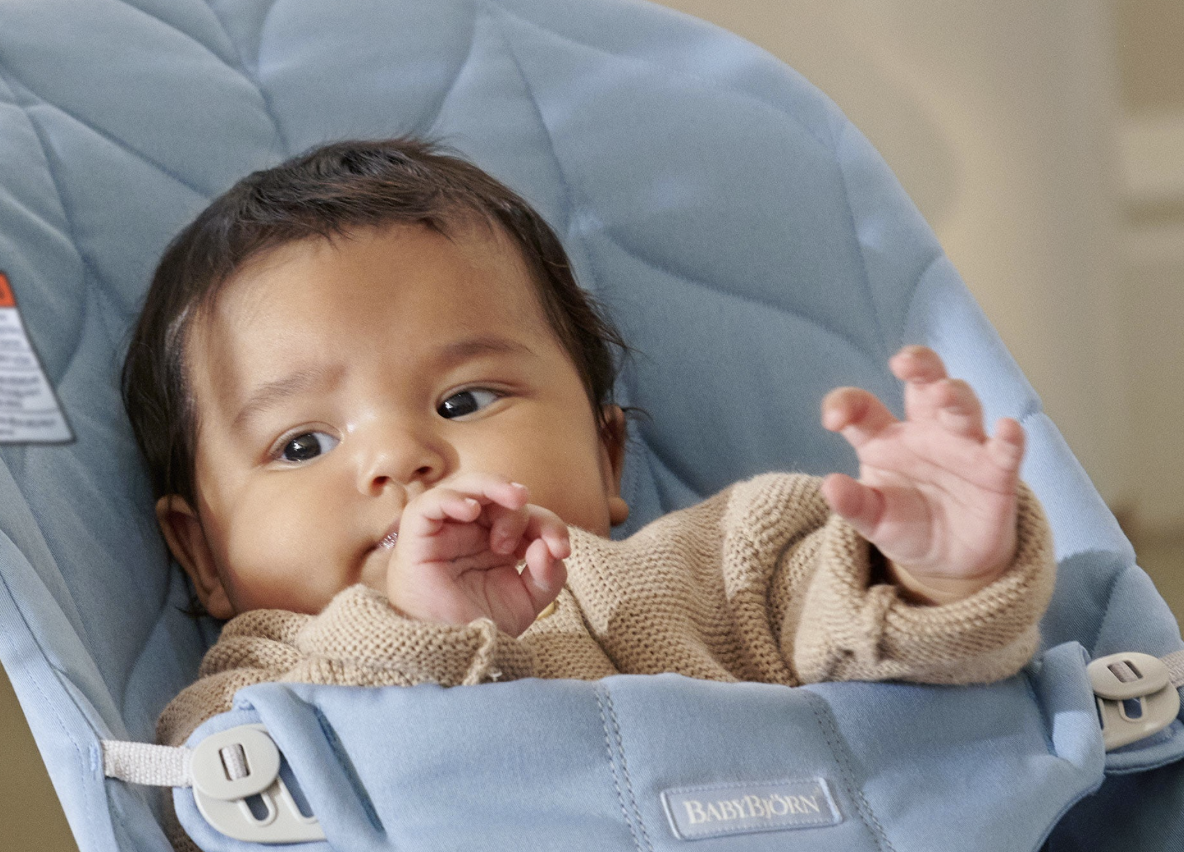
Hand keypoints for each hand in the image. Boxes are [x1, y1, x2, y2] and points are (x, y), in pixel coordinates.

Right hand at [386, 473, 569, 635]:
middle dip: (522, 509)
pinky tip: (472, 509)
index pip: (525, 515)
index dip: (549, 525)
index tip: (562, 550)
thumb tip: (547, 547)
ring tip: (514, 499)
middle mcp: (470, 531)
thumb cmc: (480, 626)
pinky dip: (451, 499)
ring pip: (465, 486)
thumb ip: (548, 574)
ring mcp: (444, 531)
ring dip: (494, 486)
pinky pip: (428, 504)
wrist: (447, 656)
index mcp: (495, 541)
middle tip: (530, 539)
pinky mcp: (416, 537)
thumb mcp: (528, 601)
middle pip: (497, 495)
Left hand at [820, 346, 1024, 603]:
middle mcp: (926, 431)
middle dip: (918, 365)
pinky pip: (1005, 450)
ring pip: (964, 407)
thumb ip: (854, 504)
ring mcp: (964, 447)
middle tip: (902, 362)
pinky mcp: (996, 472)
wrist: (950, 561)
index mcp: (885, 438)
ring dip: (955, 395)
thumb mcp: (873, 519)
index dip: (846, 404)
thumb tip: (830, 486)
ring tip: (944, 392)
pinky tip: (1008, 428)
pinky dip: (1009, 439)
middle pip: (924, 383)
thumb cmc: (906, 525)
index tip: (833, 420)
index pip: (862, 407)